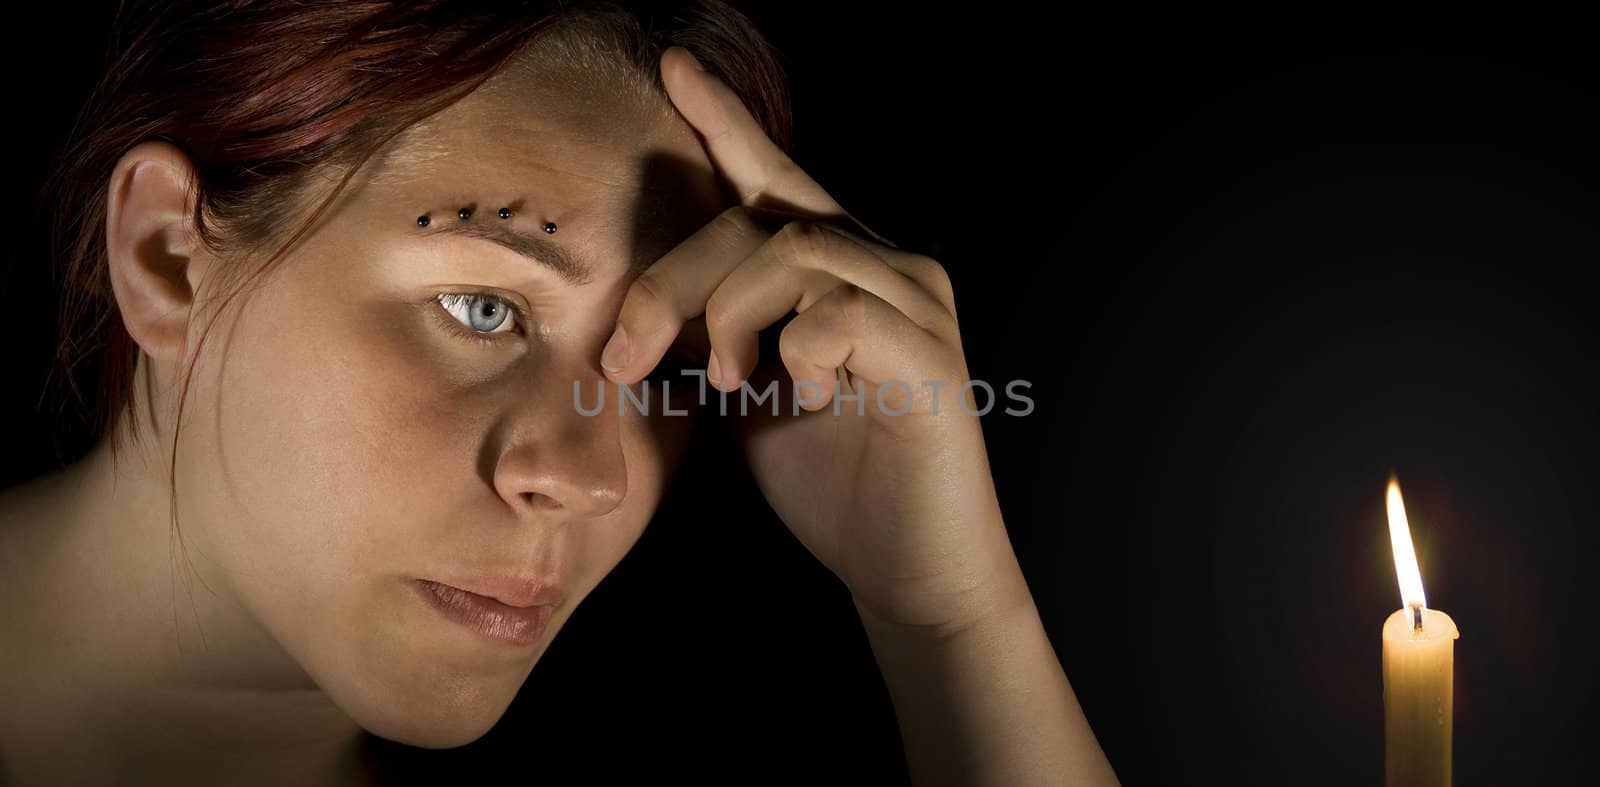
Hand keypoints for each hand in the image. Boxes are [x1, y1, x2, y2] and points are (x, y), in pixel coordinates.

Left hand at [600, 47, 1029, 635]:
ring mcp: (915, 304)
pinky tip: (801, 396)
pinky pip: (842, 311)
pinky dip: (799, 351)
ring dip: (731, 315)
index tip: (673, 67)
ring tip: (725, 382)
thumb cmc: (831, 480)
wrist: (908, 569)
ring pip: (796, 252)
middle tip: (626, 351)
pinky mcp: (930, 353)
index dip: (725, 121)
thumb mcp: (750, 390)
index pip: (775, 179)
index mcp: (837, 270)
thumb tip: (647, 300)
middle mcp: (886, 267)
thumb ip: (717, 329)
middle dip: (674, 279)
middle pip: (762, 219)